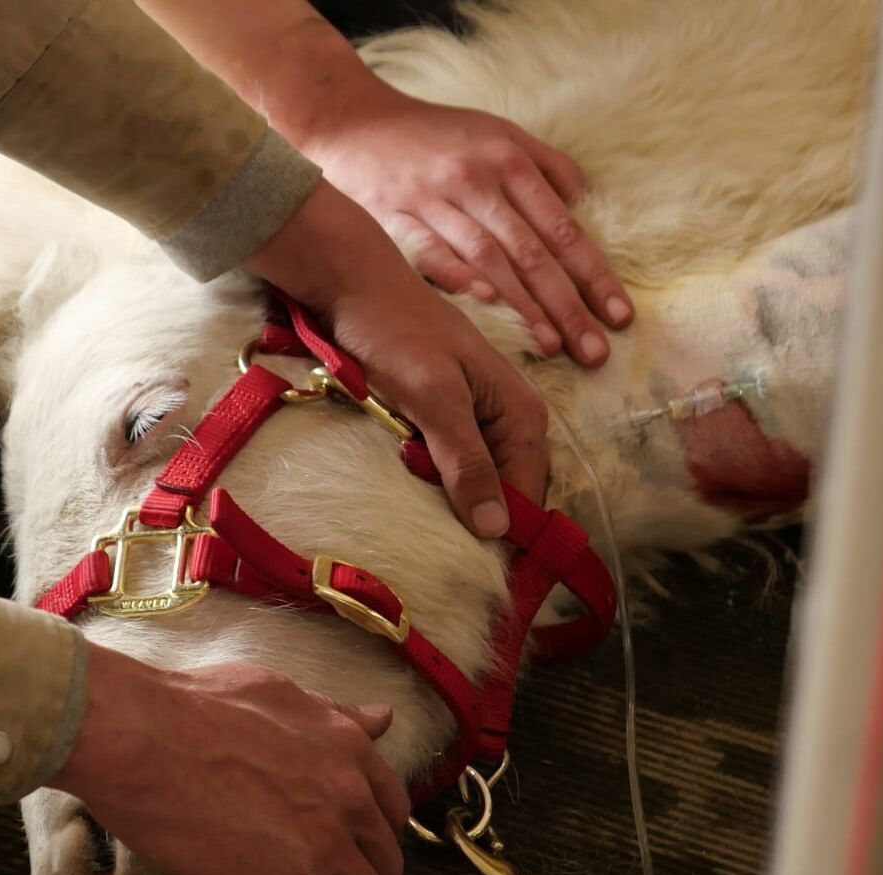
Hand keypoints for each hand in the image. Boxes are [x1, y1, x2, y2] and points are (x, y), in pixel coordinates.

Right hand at [49, 648, 409, 874]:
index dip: (373, 832)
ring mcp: (328, 844)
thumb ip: (332, 714)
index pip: (389, 805)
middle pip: (384, 856)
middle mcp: (350, 794)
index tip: (352, 847)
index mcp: (346, 745)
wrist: (140, 738)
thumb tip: (379, 718)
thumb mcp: (274, 691)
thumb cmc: (188, 706)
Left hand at [243, 181, 550, 536]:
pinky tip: (415, 500)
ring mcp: (477, 420)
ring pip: (477, 483)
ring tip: (429, 538)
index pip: (529, 496)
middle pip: (506, 493)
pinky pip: (451, 467)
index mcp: (522, 414)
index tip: (485, 579)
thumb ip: (465, 460)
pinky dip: (435, 485)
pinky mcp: (445, 419)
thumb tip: (496, 527)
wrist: (352, 286)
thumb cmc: (394, 333)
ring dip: (455, 507)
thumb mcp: (431, 398)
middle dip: (481, 526)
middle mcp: (509, 420)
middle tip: (448, 563)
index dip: (510, 538)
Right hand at [294, 89, 632, 365]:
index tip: (618, 314)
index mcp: (507, 160)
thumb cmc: (434, 134)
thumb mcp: (497, 132)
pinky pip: (430, 253)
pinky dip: (457, 278)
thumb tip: (583, 206)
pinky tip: (485, 307)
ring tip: (553, 345)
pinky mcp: (395, 219)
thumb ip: (545, 167)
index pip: (561, 227)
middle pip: (531, 251)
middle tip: (595, 350)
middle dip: (568, 304)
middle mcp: (475, 181)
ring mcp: (433, 201)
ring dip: (522, 305)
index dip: (593, 273)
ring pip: (487, 258)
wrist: (352, 121)